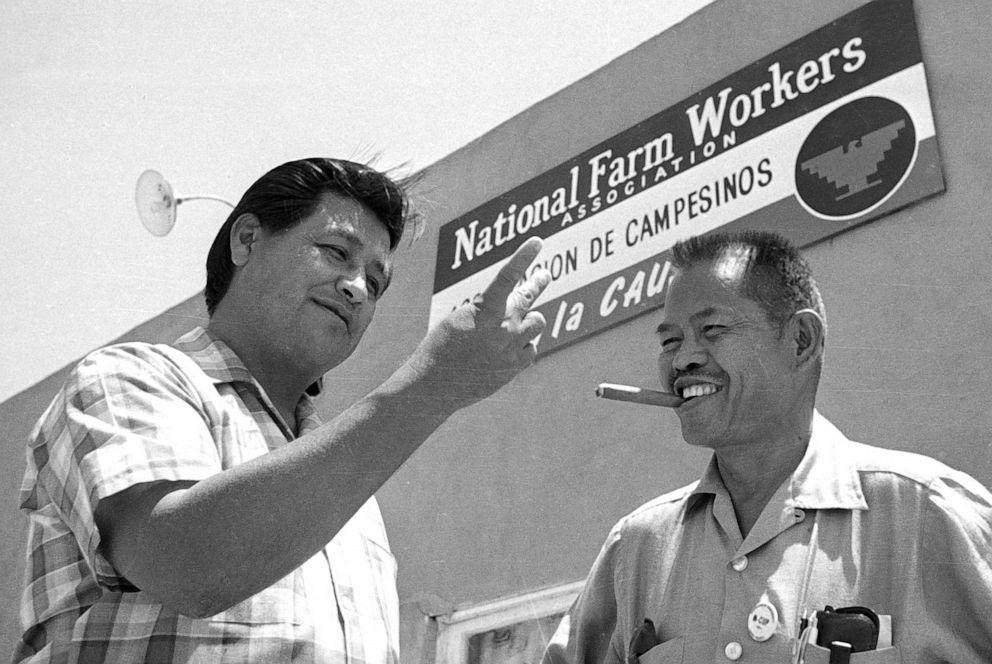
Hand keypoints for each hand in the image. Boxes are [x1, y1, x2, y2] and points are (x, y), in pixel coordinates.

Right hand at [407, 237, 550, 407]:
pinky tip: (507, 349)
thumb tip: (512, 302)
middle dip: (537, 282)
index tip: (537, 242)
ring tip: (515, 322)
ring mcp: (512, 349)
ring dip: (529, 319)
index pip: (508, 277)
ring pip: (537, 322)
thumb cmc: (441, 347)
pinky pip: (532, 348)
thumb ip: (488, 308)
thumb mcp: (460, 318)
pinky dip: (523, 346)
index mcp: (484, 311)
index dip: (523, 257)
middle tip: (544, 275)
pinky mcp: (516, 367)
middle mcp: (503, 328)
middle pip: (529, 297)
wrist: (435, 386)